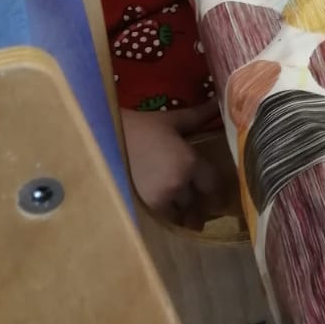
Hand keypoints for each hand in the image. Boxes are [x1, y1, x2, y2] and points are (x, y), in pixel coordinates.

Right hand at [121, 103, 223, 227]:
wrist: (102, 138)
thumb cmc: (139, 127)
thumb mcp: (172, 120)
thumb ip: (200, 115)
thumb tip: (220, 102)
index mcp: (189, 163)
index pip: (213, 186)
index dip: (219, 195)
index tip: (222, 201)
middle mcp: (178, 185)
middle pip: (197, 204)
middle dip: (201, 208)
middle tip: (205, 211)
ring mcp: (159, 199)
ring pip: (180, 215)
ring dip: (185, 216)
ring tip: (187, 217)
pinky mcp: (141, 209)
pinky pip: (162, 220)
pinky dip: (168, 219)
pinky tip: (167, 216)